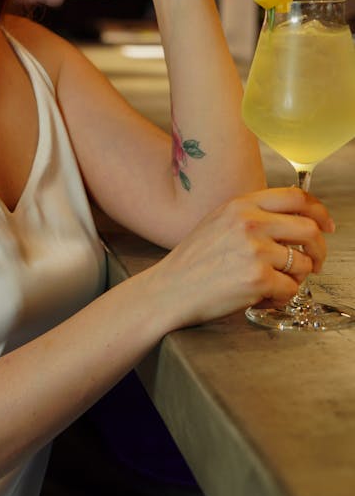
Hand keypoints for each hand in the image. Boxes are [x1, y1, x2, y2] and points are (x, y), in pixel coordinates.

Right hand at [157, 187, 331, 327]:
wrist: (169, 290)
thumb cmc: (192, 262)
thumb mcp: (218, 222)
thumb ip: (252, 216)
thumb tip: (295, 220)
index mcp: (240, 204)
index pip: (295, 197)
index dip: (319, 211)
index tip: (326, 225)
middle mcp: (249, 222)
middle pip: (309, 228)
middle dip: (319, 251)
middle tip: (313, 264)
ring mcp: (254, 250)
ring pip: (302, 263)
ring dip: (295, 279)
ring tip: (272, 285)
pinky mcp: (257, 278)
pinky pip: (290, 289)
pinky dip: (281, 298)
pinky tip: (261, 297)